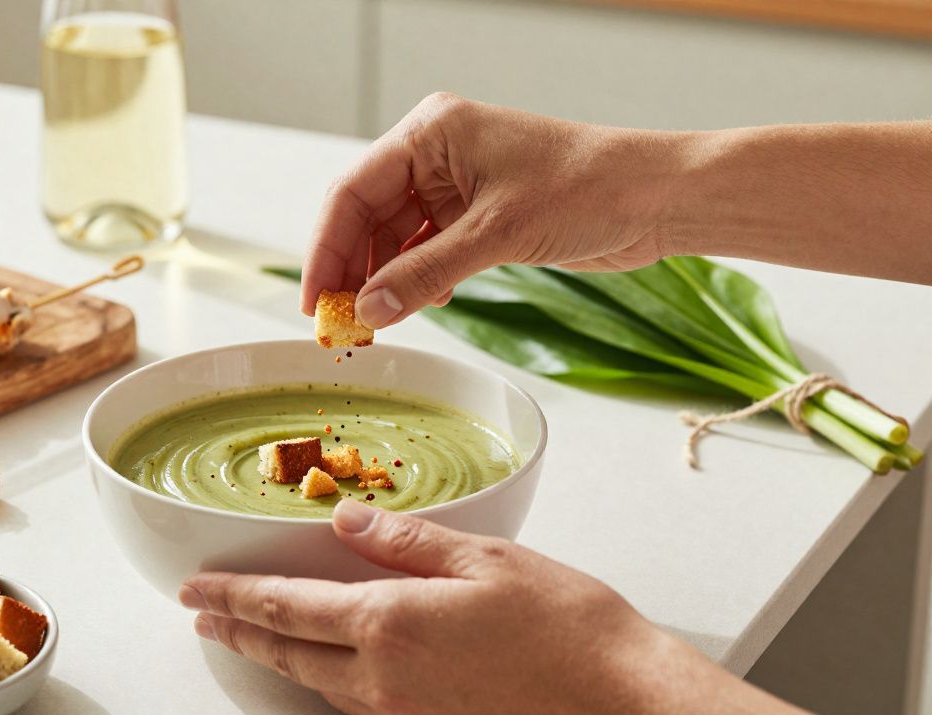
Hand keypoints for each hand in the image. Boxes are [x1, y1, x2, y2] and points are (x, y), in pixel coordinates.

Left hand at [179, 501, 847, 714]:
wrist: (623, 705)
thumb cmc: (568, 627)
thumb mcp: (487, 559)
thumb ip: (405, 541)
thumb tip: (343, 521)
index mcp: (392, 623)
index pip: (287, 608)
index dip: (234, 597)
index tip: (197, 590)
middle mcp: (385, 678)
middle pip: (289, 652)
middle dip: (240, 630)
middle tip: (204, 616)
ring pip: (319, 682)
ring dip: (277, 656)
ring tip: (250, 637)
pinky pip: (358, 703)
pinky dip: (326, 678)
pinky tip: (329, 667)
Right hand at [300, 92, 684, 327]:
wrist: (659, 198)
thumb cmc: (589, 188)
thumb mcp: (496, 234)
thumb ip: (424, 272)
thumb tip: (368, 311)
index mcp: (432, 132)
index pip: (352, 192)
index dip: (325, 250)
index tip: (313, 302)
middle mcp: (437, 153)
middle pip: (367, 216)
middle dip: (352, 270)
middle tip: (340, 324)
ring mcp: (458, 184)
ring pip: (396, 237)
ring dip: (385, 281)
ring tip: (377, 325)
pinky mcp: (479, 214)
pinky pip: (427, 249)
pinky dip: (419, 279)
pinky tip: (425, 303)